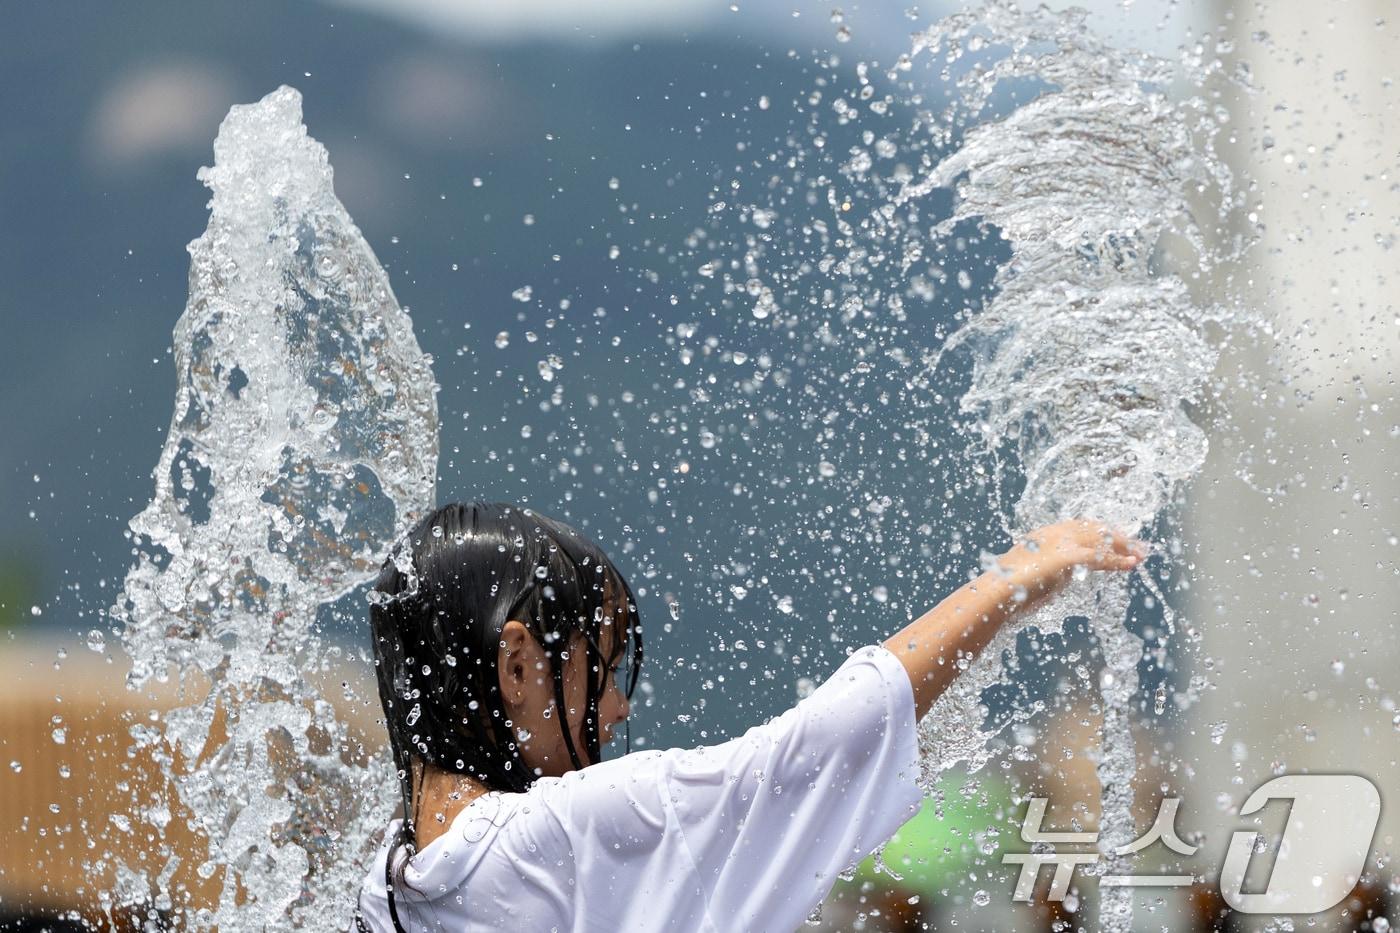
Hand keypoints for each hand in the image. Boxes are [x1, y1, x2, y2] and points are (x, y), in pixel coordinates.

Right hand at [992, 518, 1145, 601]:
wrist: (997, 594)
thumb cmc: (1003, 592)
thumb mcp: (1022, 577)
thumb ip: (1038, 575)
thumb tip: (1042, 584)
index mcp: (1042, 535)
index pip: (1078, 526)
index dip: (1099, 531)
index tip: (1116, 536)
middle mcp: (1053, 533)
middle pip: (1093, 529)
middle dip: (1117, 536)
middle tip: (1138, 544)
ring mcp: (1061, 544)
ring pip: (1101, 540)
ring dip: (1125, 546)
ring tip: (1142, 552)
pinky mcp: (1069, 558)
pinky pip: (1101, 557)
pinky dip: (1119, 561)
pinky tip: (1133, 564)